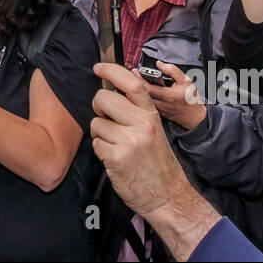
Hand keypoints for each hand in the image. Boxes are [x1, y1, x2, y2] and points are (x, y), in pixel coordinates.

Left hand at [90, 63, 191, 217]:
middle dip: (98, 107)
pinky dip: (101, 151)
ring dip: (100, 134)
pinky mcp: (116, 158)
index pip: (132, 84)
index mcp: (151, 115)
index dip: (112, 71)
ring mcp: (129, 141)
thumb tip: (115, 87)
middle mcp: (142, 125)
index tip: (98, 67)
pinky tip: (114, 159)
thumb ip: (136, 110)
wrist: (167, 195)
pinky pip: (95, 144)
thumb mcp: (154, 130)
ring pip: (96, 124)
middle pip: (104, 99)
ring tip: (116, 145)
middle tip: (105, 118)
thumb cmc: (157, 162)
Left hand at [140, 62, 205, 130]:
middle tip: (132, 74)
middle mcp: (161, 104)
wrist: (194, 116)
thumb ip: (172, 70)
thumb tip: (159, 64)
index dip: (139, 79)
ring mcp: (158, 110)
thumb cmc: (191, 98)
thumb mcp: (186, 80)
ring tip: (135, 80)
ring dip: (137, 90)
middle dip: (135, 83)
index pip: (149, 88)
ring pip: (142, 100)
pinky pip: (145, 104)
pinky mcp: (157, 113)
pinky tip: (141, 90)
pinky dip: (141, 97)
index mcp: (168, 96)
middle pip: (142, 94)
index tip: (135, 71)